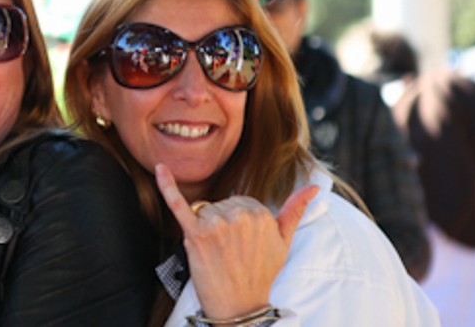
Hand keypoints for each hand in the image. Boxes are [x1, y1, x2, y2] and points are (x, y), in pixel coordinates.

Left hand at [154, 163, 317, 319]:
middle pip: (221, 204)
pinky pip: (177, 204)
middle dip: (222, 223)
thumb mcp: (284, 241)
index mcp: (260, 213)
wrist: (240, 306)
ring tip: (217, 251)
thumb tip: (315, 187)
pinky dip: (167, 186)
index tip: (243, 243)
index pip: (240, 201)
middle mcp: (239, 215)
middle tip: (230, 251)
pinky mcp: (195, 234)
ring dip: (206, 227)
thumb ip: (295, 210)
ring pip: (204, 209)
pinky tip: (159, 169)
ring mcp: (216, 224)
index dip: (238, 222)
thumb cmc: (262, 273)